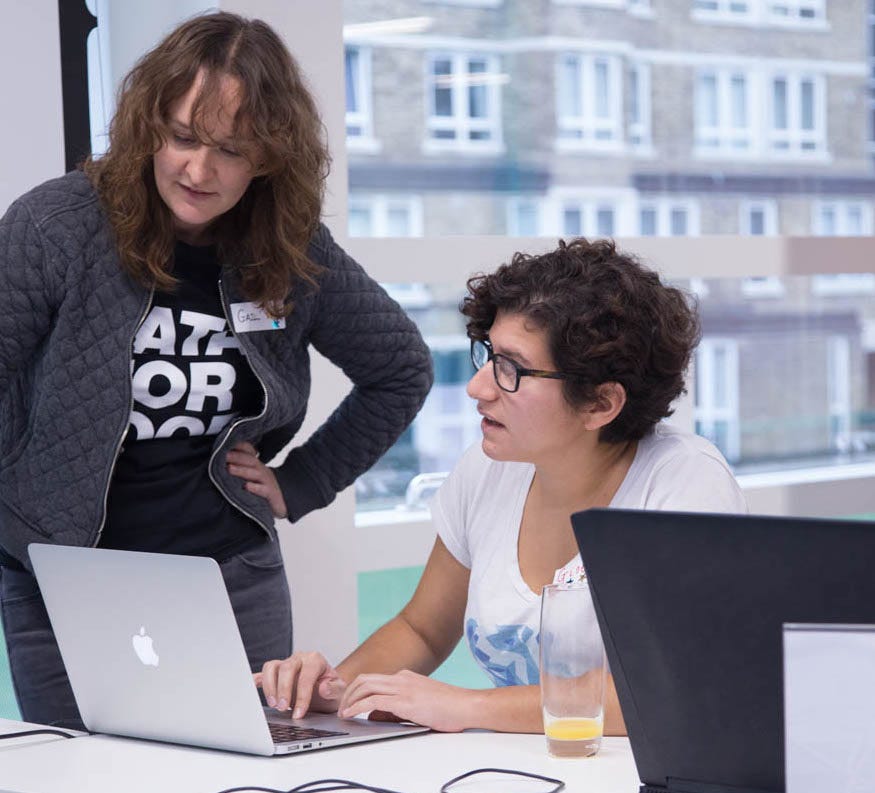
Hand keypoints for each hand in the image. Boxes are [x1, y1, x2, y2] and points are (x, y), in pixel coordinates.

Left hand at [226, 442, 287, 517]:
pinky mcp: (272, 494)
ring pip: (255, 474)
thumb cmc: (261, 491)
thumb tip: (220, 464)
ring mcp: (268, 482)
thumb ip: (239, 470)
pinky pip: (264, 490)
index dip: (239, 446)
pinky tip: (246, 486)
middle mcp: (262, 471)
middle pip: (250, 460)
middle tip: (223, 455)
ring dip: (242, 470)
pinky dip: (255, 488)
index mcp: (256, 466)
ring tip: (229, 468)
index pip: (248, 451)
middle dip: (236, 457)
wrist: (281, 505)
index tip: (225, 444)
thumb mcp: (250, 478)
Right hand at [255, 651, 345, 717]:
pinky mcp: (276, 673)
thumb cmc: (332, 691)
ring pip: (272, 667)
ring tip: (274, 705)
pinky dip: (256, 680)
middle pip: (287, 668)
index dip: (302, 695)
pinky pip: (263, 673)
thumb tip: (323, 687)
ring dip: (270, 686)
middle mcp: (300, 658)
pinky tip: (250, 687)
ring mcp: (285, 664)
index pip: (307, 675)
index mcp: (316, 660)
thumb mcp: (340, 692)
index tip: (299, 713)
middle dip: (284, 689)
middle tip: (283, 708)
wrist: (326, 692)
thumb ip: (334, 689)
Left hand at [338, 669, 471, 732]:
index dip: (356, 690)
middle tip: (340, 707)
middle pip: (364, 679)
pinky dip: (357, 707)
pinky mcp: (405, 701)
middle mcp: (401, 678)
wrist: (466, 706)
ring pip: (365, 686)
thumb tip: (373, 715)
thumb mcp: (417, 705)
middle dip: (347, 693)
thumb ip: (395, 707)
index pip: (373, 679)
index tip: (347, 702)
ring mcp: (403, 687)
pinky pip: (373, 701)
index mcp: (405, 677)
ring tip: (343, 713)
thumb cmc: (448, 708)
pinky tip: (352, 715)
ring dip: (349, 700)